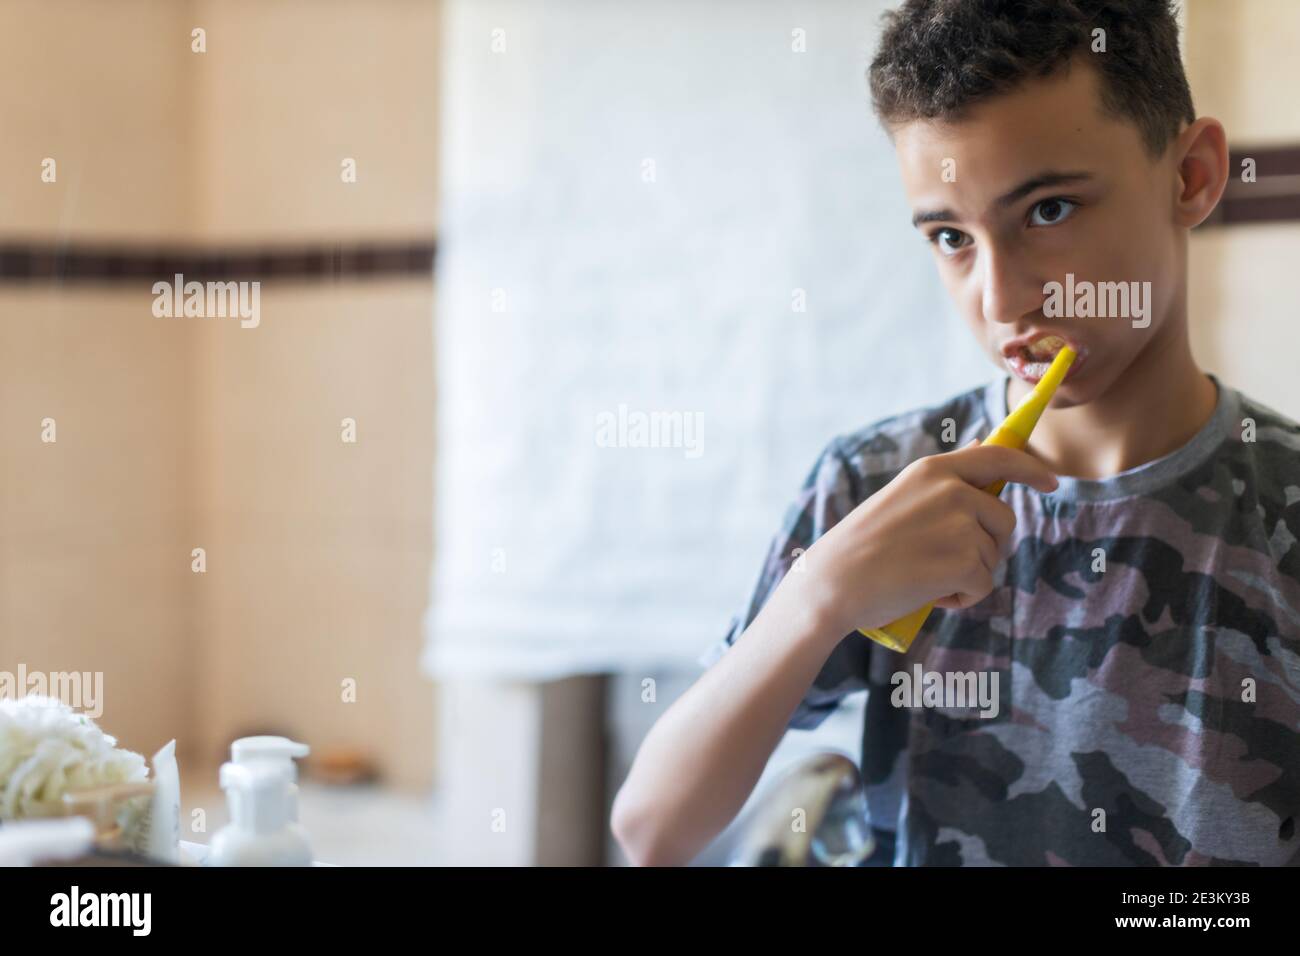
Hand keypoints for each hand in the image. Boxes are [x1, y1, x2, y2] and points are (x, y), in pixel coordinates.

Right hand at [791, 440, 1058, 635]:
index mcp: (933, 470)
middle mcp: (951, 490)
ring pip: (992, 555)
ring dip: (967, 574)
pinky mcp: (962, 562)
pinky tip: (928, 593)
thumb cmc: (862, 545)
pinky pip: (983, 584)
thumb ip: (946, 478)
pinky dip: (961, 597)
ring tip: (923, 575)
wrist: (831, 583)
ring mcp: (959, 525)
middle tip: (942, 560)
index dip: (1031, 470)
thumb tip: (984, 444)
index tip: (1051, 483)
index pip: (999, 457)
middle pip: (1003, 519)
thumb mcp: (903, 496)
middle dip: (985, 545)